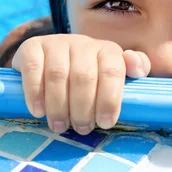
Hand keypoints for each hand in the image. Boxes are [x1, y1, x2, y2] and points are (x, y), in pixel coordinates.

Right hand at [12, 34, 149, 133]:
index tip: (105, 123)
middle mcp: (82, 43)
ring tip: (59, 126)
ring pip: (58, 75)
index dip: (109, 99)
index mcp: (107, 50)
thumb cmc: (91, 74)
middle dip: (83, 108)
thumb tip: (138, 67)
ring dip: (59, 106)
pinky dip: (35, 93)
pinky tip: (38, 111)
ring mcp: (56, 43)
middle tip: (81, 129)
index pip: (112, 71)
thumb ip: (135, 68)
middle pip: (84, 77)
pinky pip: (33, 68)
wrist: (51, 58)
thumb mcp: (115, 73)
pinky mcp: (32, 47)